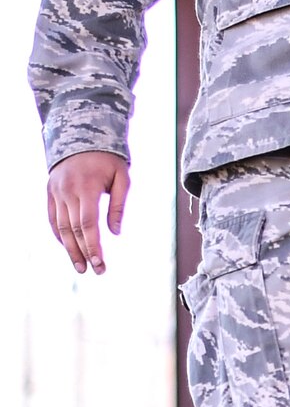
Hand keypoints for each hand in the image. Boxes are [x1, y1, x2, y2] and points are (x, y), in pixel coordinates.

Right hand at [46, 151, 130, 274]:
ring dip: (69, 248)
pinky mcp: (50, 192)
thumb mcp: (122, 178)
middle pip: (74, 229)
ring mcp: (55, 191)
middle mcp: (67, 191)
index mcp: (87, 188)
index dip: (93, 246)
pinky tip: (68, 248)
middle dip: (83, 252)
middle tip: (95, 271)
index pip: (88, 224)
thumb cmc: (109, 159)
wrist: (81, 135)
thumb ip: (119, 205)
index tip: (100, 264)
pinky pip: (53, 217)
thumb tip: (115, 233)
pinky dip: (60, 234)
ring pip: (61, 226)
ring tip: (80, 266)